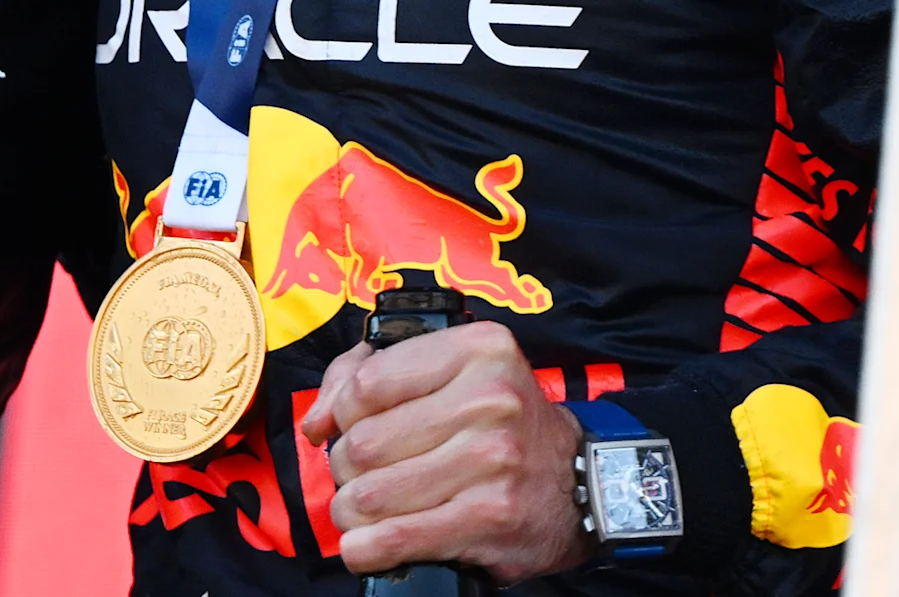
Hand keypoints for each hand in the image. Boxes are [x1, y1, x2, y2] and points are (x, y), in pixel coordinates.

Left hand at [301, 322, 589, 582]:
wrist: (582, 481)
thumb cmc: (501, 423)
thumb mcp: (452, 372)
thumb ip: (369, 376)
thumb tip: (316, 421)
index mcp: (476, 350)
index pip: (366, 384)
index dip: (341, 412)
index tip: (344, 428)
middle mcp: (488, 400)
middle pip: (363, 443)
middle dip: (345, 466)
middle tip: (358, 475)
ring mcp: (491, 461)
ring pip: (372, 493)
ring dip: (351, 510)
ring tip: (361, 510)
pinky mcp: (489, 517)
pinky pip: (400, 536)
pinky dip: (367, 548)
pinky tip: (363, 546)